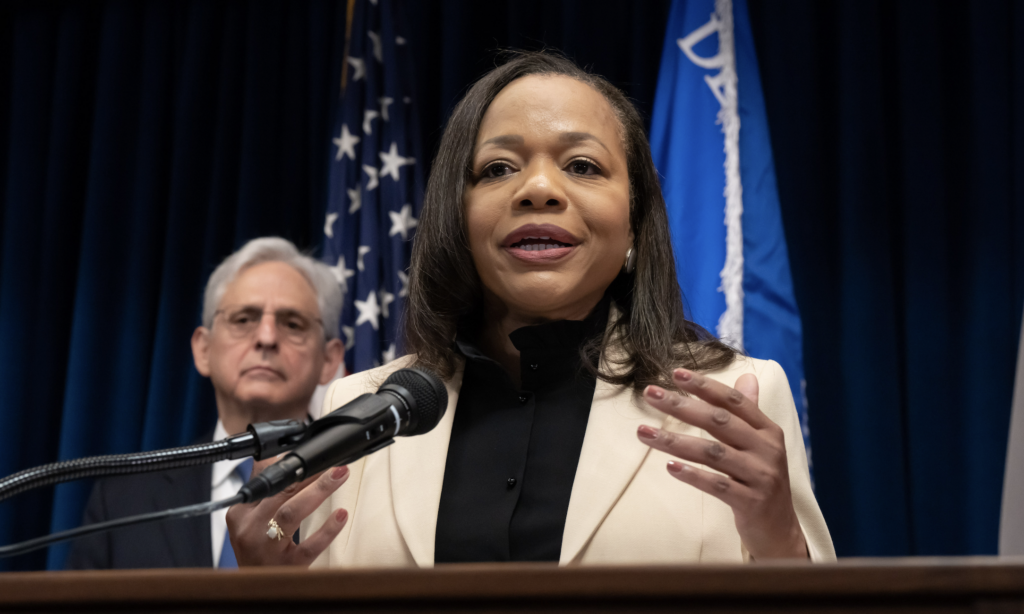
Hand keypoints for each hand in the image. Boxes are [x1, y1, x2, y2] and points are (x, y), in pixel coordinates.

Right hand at [225, 459, 349, 565]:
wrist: (254, 591)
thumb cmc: (256, 550)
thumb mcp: (248, 519)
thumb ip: (263, 488)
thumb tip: (276, 455)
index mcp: (241, 514)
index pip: (267, 481)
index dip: (293, 465)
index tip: (313, 455)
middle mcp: (251, 530)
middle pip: (280, 493)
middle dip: (309, 474)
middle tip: (334, 463)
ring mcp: (268, 549)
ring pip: (291, 514)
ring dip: (318, 491)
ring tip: (339, 476)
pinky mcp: (287, 567)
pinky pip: (308, 546)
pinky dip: (327, 530)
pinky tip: (341, 515)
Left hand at [637, 368, 806, 559]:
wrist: (780, 531)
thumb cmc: (761, 481)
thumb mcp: (760, 445)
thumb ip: (749, 412)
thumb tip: (746, 376)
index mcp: (768, 431)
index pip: (733, 401)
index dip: (705, 386)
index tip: (676, 373)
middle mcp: (767, 450)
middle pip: (719, 422)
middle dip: (681, 406)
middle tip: (650, 394)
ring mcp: (760, 476)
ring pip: (712, 453)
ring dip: (675, 441)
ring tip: (643, 432)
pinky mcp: (751, 502)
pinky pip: (717, 485)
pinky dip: (693, 475)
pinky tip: (670, 467)